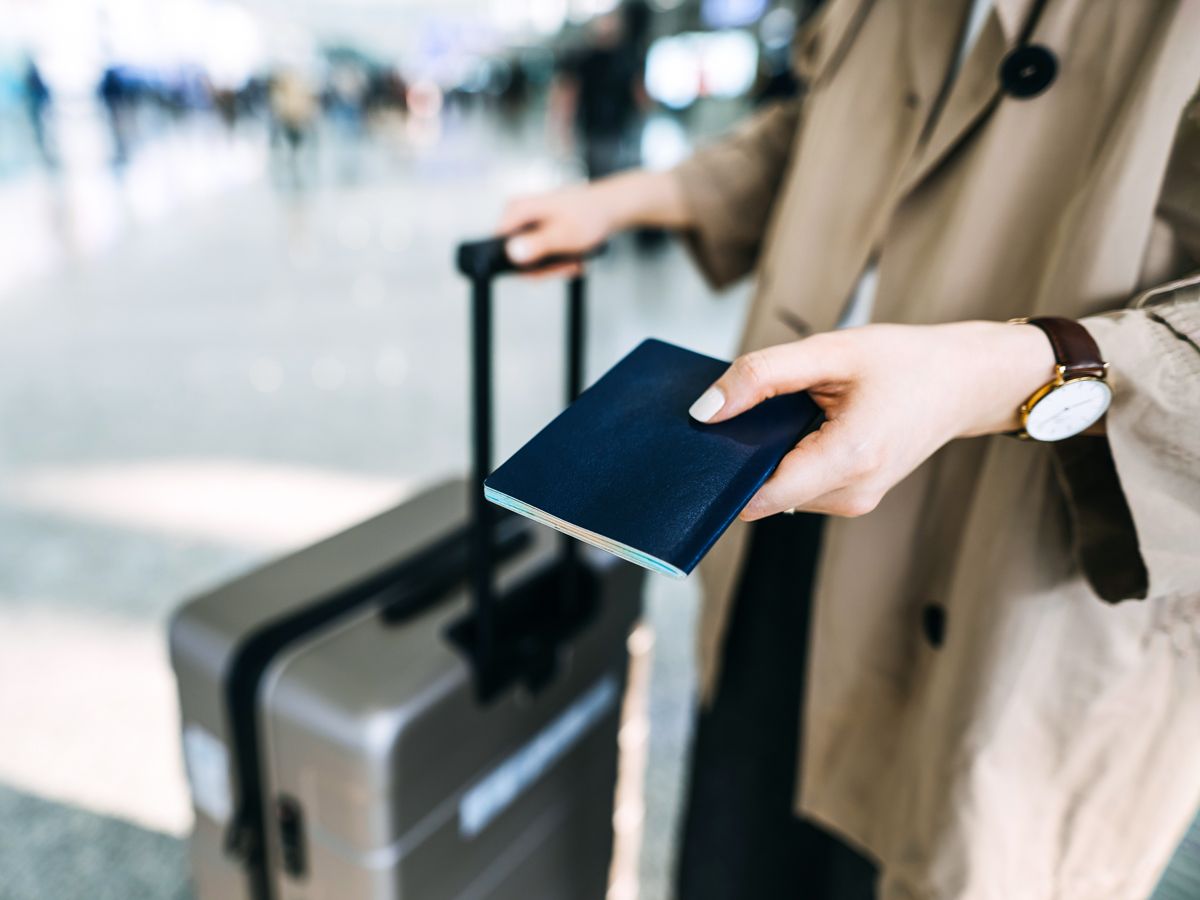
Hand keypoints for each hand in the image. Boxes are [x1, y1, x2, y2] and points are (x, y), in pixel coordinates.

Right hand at [498, 182, 610, 278]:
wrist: (609, 207)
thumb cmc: (589, 214)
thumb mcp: (563, 234)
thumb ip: (538, 244)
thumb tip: (513, 253)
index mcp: (517, 210)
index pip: (500, 249)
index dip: (524, 267)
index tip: (550, 269)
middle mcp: (517, 215)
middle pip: (517, 258)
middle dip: (545, 269)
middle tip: (568, 267)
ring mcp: (526, 223)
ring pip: (530, 260)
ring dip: (554, 267)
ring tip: (574, 263)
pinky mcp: (536, 231)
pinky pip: (539, 255)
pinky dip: (557, 261)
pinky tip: (573, 259)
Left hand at [688, 321, 1056, 519]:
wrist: (968, 381)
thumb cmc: (906, 361)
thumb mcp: (831, 350)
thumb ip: (762, 375)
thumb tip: (703, 411)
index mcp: (848, 459)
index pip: (758, 495)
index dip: (720, 475)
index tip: (693, 448)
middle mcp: (850, 494)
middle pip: (763, 494)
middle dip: (738, 460)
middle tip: (724, 415)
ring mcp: (854, 502)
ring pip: (778, 491)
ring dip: (763, 457)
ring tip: (769, 410)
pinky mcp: (854, 497)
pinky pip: (799, 486)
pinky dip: (785, 459)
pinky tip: (790, 423)